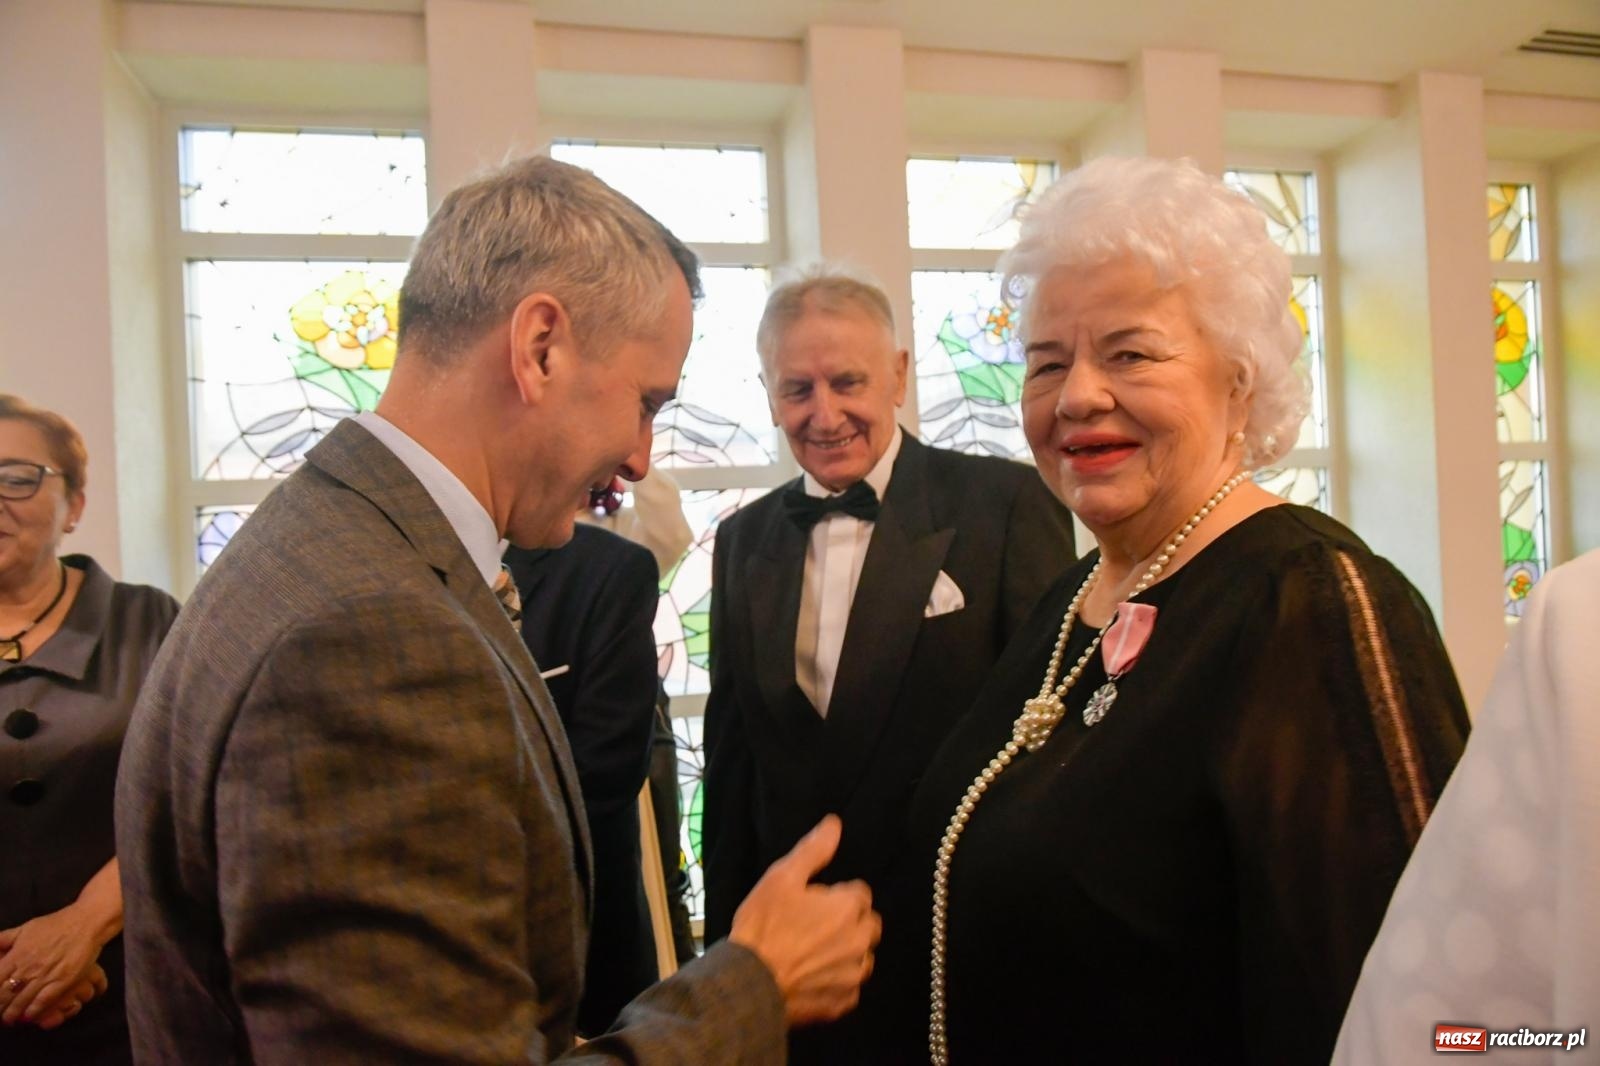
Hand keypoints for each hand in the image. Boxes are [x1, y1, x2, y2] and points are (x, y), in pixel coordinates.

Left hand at [0, 906, 104, 1024]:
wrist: (85, 923)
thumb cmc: (55, 925)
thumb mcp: (25, 928)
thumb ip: (4, 939)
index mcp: (17, 955)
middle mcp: (28, 967)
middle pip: (5, 994)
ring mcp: (46, 975)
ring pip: (22, 1000)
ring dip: (13, 1013)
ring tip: (9, 1019)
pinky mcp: (63, 980)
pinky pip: (44, 1000)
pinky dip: (34, 1010)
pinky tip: (29, 1016)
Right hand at [729, 815, 881, 1026]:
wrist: (749, 982)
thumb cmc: (764, 926)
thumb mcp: (782, 878)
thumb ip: (813, 850)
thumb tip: (834, 824)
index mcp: (849, 909)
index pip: (860, 893)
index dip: (837, 895)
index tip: (814, 902)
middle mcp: (860, 942)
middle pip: (868, 925)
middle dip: (850, 922)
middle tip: (815, 926)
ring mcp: (853, 976)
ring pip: (862, 958)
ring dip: (846, 952)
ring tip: (813, 953)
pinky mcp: (842, 1003)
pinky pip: (849, 988)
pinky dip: (836, 982)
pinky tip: (812, 977)